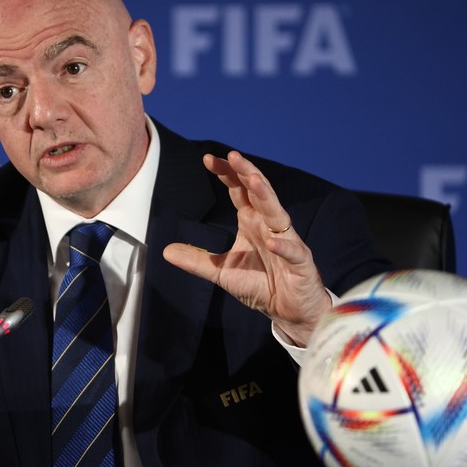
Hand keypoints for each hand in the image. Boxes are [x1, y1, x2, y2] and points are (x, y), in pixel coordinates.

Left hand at [162, 151, 329, 345]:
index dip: (226, 174)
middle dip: (246, 173)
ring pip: (277, 213)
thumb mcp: (221, 272)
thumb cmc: (260, 285)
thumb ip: (197, 260)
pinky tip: (272, 241)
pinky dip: (283, 246)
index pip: (239, 191)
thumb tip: (166, 251)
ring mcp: (287, 242)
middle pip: (259, 192)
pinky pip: (292, 251)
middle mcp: (269, 226)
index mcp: (252, 222)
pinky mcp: (301, 263)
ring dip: (266, 196)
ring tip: (254, 180)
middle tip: (232, 156)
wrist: (289, 311)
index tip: (208, 159)